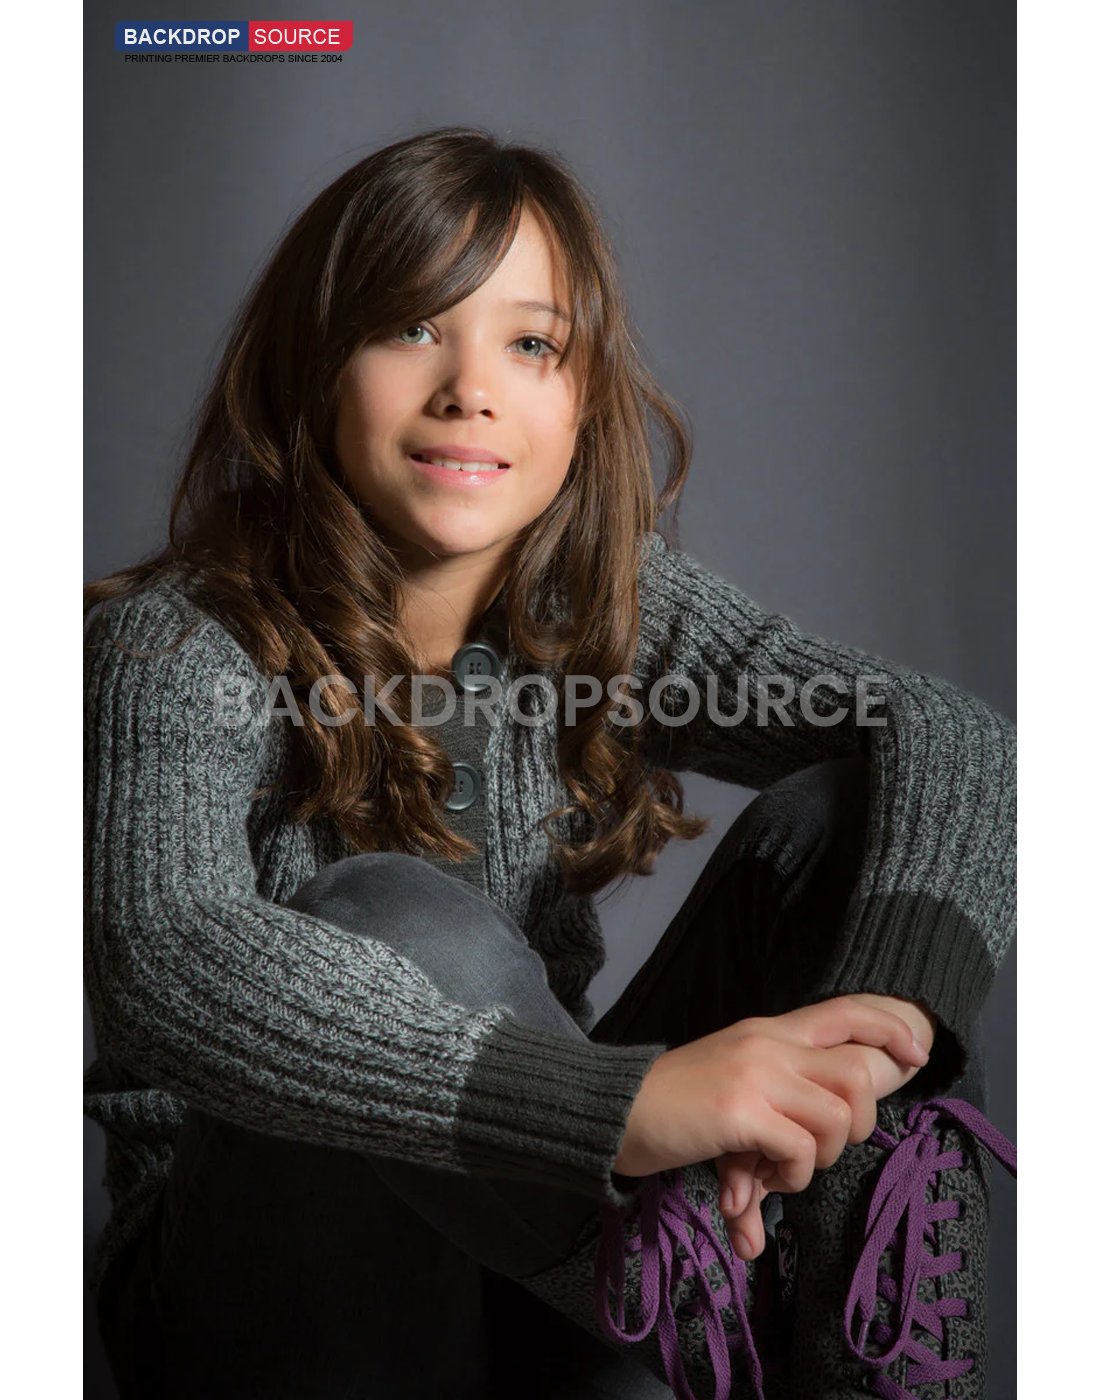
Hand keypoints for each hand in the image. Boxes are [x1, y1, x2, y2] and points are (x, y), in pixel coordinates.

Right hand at [613, 995, 928, 1205]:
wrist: (613, 1108)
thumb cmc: (673, 1103)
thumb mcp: (732, 1084)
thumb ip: (773, 1106)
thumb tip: (815, 1146)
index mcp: (769, 1030)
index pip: (848, 1010)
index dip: (893, 1029)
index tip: (915, 1057)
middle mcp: (768, 1043)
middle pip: (859, 1074)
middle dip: (856, 1126)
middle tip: (817, 1149)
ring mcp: (755, 1073)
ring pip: (840, 1116)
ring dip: (821, 1159)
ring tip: (782, 1170)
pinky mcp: (740, 1110)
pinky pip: (803, 1149)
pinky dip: (792, 1177)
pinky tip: (758, 1183)